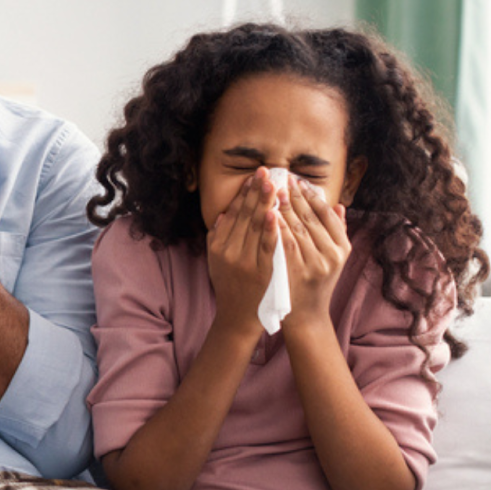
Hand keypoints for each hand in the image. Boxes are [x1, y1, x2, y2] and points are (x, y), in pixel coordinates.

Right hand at [206, 168, 279, 330]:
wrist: (239, 318)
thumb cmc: (230, 288)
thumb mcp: (216, 263)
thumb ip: (217, 238)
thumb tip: (224, 214)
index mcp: (219, 246)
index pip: (234, 214)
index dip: (244, 194)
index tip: (254, 177)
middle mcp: (229, 251)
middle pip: (245, 215)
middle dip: (256, 191)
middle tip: (267, 171)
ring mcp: (245, 262)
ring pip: (257, 227)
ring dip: (265, 203)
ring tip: (274, 184)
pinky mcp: (262, 271)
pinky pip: (268, 246)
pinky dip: (271, 229)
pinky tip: (275, 213)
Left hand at [276, 174, 350, 321]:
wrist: (305, 316)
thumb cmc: (316, 283)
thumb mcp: (333, 259)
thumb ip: (337, 232)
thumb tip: (338, 204)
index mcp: (341, 249)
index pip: (325, 214)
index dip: (311, 195)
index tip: (297, 181)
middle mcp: (330, 256)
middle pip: (309, 217)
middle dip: (292, 195)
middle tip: (279, 177)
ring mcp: (312, 264)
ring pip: (294, 227)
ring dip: (281, 206)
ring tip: (270, 188)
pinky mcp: (293, 272)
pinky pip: (281, 243)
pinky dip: (274, 226)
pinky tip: (265, 212)